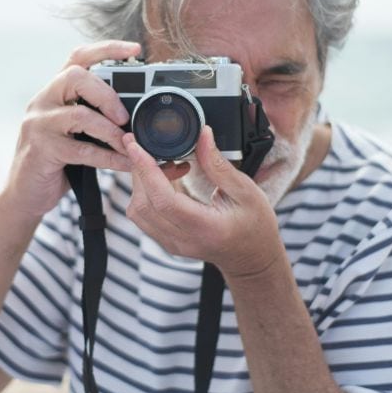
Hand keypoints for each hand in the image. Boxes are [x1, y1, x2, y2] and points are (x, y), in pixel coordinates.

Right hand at [3, 40, 138, 217]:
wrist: (24, 193)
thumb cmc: (56, 160)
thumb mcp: (72, 130)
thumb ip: (93, 114)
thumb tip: (136, 111)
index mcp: (54, 91)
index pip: (78, 57)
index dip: (107, 49)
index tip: (135, 50)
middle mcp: (42, 100)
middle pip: (76, 76)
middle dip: (107, 94)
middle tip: (125, 116)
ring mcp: (39, 124)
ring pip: (80, 115)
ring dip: (111, 131)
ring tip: (128, 144)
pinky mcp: (42, 150)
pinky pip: (82, 150)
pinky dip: (109, 158)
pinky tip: (124, 163)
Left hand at [123, 126, 284, 278]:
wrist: (253, 258)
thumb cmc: (255, 226)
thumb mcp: (246, 191)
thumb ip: (219, 165)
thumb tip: (202, 134)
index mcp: (206, 228)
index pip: (163, 200)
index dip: (146, 170)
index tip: (136, 146)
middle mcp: (183, 240)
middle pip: (143, 205)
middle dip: (140, 171)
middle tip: (151, 147)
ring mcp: (171, 244)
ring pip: (138, 212)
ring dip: (143, 182)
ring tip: (167, 164)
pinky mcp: (166, 241)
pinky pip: (144, 216)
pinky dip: (146, 193)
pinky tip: (167, 179)